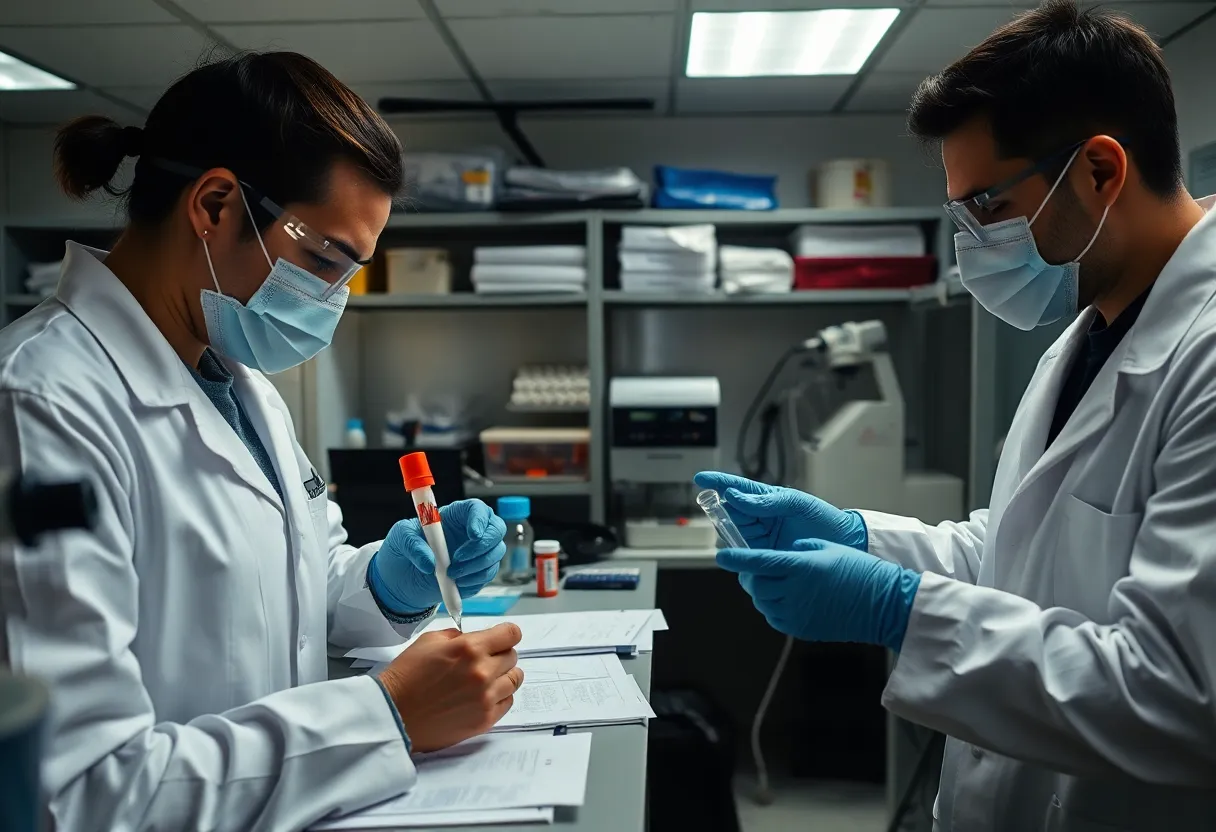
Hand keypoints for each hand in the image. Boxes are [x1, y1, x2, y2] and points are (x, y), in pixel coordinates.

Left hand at [371, 499, 506, 612]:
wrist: (406, 577)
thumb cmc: (406, 548)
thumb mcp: (401, 538)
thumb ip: (412, 545)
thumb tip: (429, 562)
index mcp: (456, 515)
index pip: (478, 509)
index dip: (480, 519)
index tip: (473, 534)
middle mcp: (472, 530)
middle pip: (496, 529)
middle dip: (483, 546)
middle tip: (460, 558)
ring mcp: (478, 551)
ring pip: (495, 554)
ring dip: (476, 566)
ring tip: (451, 573)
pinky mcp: (479, 571)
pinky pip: (488, 575)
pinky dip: (474, 580)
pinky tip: (456, 582)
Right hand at [380, 622, 524, 752]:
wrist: (393, 714)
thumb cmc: (406, 677)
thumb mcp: (429, 641)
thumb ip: (459, 636)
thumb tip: (477, 638)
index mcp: (470, 648)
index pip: (511, 634)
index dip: (506, 634)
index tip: (501, 638)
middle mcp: (482, 672)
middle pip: (513, 656)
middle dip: (500, 655)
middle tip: (484, 661)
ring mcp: (486, 698)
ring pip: (514, 679)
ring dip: (503, 676)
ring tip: (485, 679)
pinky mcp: (485, 719)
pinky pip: (508, 701)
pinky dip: (500, 696)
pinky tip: (482, 696)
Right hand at [693, 472, 867, 551]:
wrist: (844, 545)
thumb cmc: (824, 519)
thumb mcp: (796, 504)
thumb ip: (766, 501)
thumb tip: (734, 495)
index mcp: (767, 499)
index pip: (736, 487)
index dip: (717, 482)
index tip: (699, 478)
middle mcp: (759, 518)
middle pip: (729, 512)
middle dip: (720, 512)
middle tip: (718, 514)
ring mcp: (760, 538)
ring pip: (732, 534)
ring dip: (728, 534)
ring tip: (732, 536)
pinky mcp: (764, 557)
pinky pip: (743, 555)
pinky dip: (738, 555)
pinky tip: (740, 556)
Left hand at [717, 539, 919, 649]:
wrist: (884, 604)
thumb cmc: (861, 571)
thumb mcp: (828, 548)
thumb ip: (799, 548)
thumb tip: (782, 554)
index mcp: (799, 567)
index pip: (757, 562)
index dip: (736, 558)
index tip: (722, 555)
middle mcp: (793, 592)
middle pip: (755, 584)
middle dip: (749, 574)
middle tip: (752, 567)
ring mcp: (796, 614)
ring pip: (762, 602)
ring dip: (760, 591)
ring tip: (770, 582)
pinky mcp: (801, 629)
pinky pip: (774, 617)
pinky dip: (771, 607)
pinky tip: (782, 598)